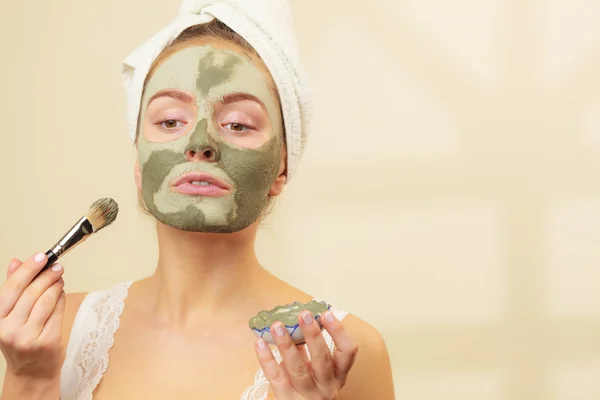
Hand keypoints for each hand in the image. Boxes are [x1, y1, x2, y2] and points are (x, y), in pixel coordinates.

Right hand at [0, 253, 65, 381]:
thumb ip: (13, 289)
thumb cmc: (21, 340)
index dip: (28, 269)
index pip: (12, 288)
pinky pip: (58, 312)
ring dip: (55, 285)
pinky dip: (61, 298)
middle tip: (56, 266)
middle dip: (46, 275)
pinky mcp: (48, 342)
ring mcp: (28, 337)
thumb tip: (16, 261)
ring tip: (59, 278)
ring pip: (46, 301)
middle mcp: (9, 330)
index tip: (41, 256)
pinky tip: (61, 292)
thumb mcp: (9, 315)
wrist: (31, 372)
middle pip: (31, 292)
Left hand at [254, 310, 357, 399]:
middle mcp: (327, 386)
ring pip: (298, 368)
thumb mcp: (317, 371)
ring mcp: (308, 395)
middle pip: (322, 359)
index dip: (339, 332)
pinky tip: (260, 343)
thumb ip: (309, 350)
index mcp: (338, 375)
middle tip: (303, 315)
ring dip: (287, 344)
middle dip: (312, 335)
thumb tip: (296, 320)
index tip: (326, 313)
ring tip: (277, 326)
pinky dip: (267, 359)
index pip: (347, 352)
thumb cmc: (310, 388)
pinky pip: (276, 378)